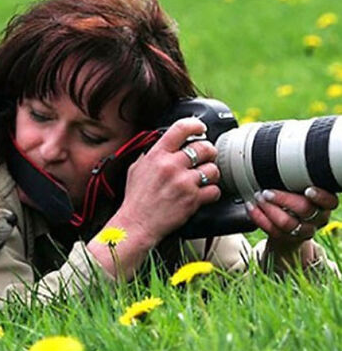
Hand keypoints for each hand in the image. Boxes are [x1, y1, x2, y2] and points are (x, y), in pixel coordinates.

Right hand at [114, 118, 221, 248]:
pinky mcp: (192, 199)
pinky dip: (212, 193)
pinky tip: (204, 194)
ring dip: (211, 174)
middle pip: (204, 147)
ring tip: (204, 178)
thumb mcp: (137, 168)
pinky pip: (214, 190)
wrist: (137, 224)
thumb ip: (152, 154)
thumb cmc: (136, 199)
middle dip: (208, 152)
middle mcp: (171, 166)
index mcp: (157, 155)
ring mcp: (183, 183)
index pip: (181, 128)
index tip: (201, 129)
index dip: (196, 125)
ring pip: (213, 169)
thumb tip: (167, 144)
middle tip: (206, 157)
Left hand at [245, 186, 337, 262]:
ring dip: (269, 209)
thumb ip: (298, 180)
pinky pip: (273, 231)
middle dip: (283, 199)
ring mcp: (304, 230)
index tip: (307, 190)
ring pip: (287, 223)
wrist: (289, 225)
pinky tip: (251, 207)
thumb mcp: (301, 188)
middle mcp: (318, 218)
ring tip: (257, 197)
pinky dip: (259, 218)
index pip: (329, 201)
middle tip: (267, 191)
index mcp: (325, 203)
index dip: (319, 196)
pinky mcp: (289, 239)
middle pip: (305, 209)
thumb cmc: (296, 197)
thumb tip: (278, 165)